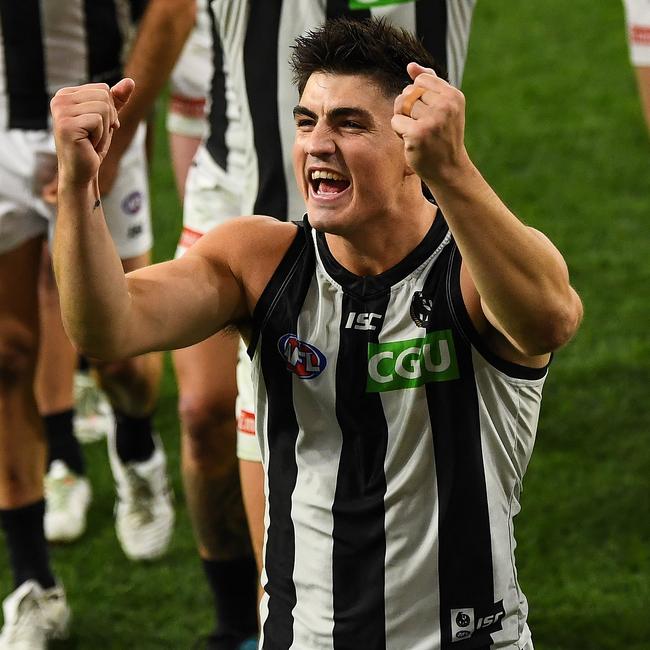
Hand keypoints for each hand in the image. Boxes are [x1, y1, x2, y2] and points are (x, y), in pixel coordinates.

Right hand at [51, 79, 134, 186]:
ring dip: (104, 130)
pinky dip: (101, 137)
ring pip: (104, 108)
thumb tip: (130, 81)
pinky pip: (99, 121)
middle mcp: (59, 99)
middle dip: (108, 120)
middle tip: (95, 135)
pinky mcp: (67, 125)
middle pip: (104, 96)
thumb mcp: (107, 120)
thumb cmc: (92, 146)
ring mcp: (61, 111)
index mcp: (66, 94)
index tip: (97, 127)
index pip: (103, 89)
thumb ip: (116, 100)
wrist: (82, 172)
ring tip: (91, 140)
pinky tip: (88, 145)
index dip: (109, 111)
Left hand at [391, 62, 468, 185]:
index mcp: (454, 96)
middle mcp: (445, 105)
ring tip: (416, 133)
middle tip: (422, 126)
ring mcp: (433, 120)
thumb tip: (411, 66)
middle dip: (408, 109)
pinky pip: (395, 122)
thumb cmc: (443, 137)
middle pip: (408, 92)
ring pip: (400, 105)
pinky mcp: (418, 134)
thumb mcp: (443, 108)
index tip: (429, 114)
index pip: (420, 81)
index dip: (417, 97)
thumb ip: (429, 84)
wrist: (448, 169)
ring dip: (403, 120)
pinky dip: (399, 132)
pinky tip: (412, 141)